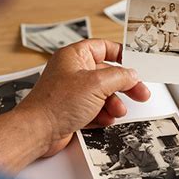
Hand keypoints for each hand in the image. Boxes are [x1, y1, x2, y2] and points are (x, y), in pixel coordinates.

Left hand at [16, 39, 149, 156]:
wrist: (38, 131)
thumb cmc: (56, 103)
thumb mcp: (97, 84)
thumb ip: (119, 77)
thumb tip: (132, 75)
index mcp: (75, 56)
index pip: (102, 47)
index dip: (120, 53)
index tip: (135, 62)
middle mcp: (73, 72)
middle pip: (107, 73)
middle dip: (124, 85)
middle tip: (140, 93)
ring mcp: (73, 92)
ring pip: (103, 94)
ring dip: (114, 103)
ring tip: (118, 111)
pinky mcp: (73, 110)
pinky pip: (95, 108)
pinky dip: (103, 114)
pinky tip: (105, 119)